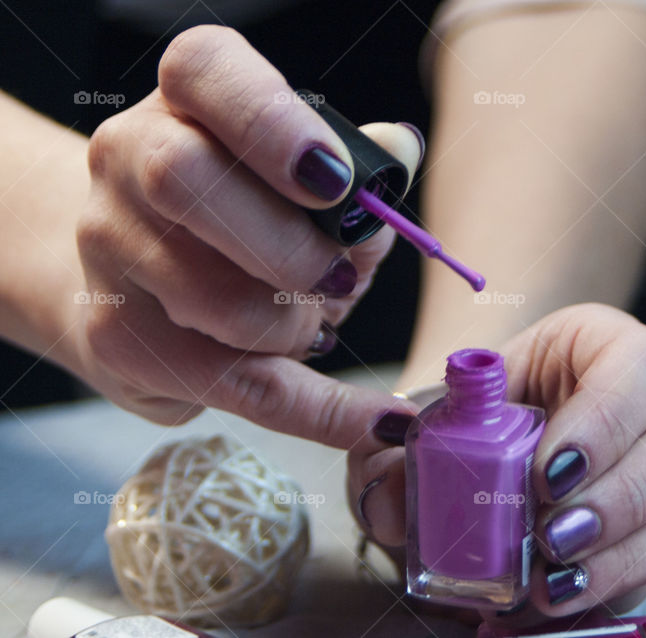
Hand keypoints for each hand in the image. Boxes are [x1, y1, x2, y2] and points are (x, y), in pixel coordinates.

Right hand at [72, 25, 421, 444]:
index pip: (205, 72)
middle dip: (284, 245)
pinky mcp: (115, 333)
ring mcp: (108, 246)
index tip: (333, 181)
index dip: (271, 123)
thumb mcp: (292, 174)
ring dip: (289, 324)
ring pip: (206, 296)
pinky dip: (319, 408)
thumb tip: (399, 151)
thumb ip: (352, 163)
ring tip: (313, 322)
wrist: (127, 271)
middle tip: (338, 277)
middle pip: (184, 181)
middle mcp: (128, 159)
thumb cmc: (236, 211)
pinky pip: (229, 383)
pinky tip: (378, 419)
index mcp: (186, 100)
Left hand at [348, 303, 645, 624]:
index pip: (640, 366)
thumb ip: (399, 450)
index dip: (608, 420)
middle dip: (626, 496)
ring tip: (551, 583)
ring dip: (626, 555)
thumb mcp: (426, 419)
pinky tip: (549, 605)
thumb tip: (387, 499)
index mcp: (601, 346)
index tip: (548, 473)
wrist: (477, 447)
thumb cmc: (464, 414)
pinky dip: (609, 591)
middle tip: (554, 535)